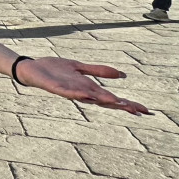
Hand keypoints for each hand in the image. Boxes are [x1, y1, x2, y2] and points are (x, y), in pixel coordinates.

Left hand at [16, 58, 150, 115]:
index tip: (145, 111)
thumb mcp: (80, 68)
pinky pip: (68, 93)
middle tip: (140, 111)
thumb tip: (123, 75)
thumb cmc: (55, 70)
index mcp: (89, 88)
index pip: (112, 98)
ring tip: (120, 102)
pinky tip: (88, 95)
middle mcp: (82, 92)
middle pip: (105, 101)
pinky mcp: (56, 88)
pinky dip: (78, 94)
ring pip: (90, 98)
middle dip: (122, 106)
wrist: (33, 68)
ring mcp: (70, 91)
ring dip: (104, 100)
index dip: (128, 104)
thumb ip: (100, 71)